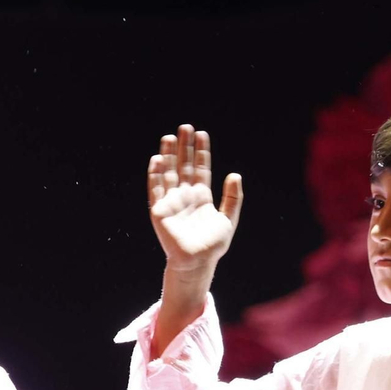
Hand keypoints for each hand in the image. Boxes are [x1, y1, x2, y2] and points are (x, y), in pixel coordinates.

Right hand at [147, 124, 243, 272]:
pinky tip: (157, 159)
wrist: (197, 262)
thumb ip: (233, 198)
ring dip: (169, 155)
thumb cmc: (213, 245)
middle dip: (184, 147)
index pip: (201, 168)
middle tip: (185, 127)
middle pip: (184, 166)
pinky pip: (156, 189)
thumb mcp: (229, 219)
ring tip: (169, 137)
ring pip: (169, 173)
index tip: (201, 134)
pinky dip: (155, 174)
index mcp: (202, 197)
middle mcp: (185, 196)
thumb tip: (235, 175)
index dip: (201, 152)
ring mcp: (172, 202)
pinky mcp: (160, 211)